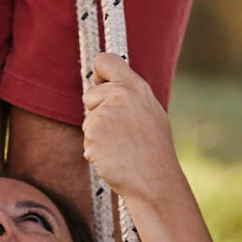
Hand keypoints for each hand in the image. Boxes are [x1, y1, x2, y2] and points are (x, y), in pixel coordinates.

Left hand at [80, 54, 183, 208]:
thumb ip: (129, 96)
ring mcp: (105, 113)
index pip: (105, 60)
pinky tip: (114, 157)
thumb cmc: (155, 150)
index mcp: (137, 87)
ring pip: (88, 120)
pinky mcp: (92, 132)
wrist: (155, 181)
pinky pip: (86, 139)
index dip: (99, 74)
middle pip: (90, 95)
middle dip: (97, 112)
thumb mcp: (150, 112)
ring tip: (122, 147)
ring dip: (97, 134)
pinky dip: (95, 150)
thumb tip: (108, 85)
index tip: (101, 86)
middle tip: (120, 132)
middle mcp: (120, 94)